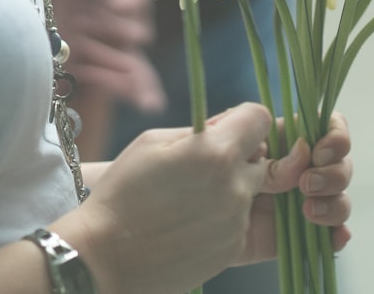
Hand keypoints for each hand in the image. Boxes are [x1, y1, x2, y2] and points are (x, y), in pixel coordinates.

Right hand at [63, 103, 350, 293]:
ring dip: (242, 185)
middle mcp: (236, 186)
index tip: (232, 127)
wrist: (103, 256)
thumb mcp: (155, 141)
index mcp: (216, 152)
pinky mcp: (236, 249)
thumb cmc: (122, 193)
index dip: (247, 119)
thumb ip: (204, 129)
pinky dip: (233, 214)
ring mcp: (238, 221)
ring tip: (202, 193)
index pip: (262, 117)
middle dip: (248, 153)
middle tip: (217, 160)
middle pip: (269, 154)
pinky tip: (200, 216)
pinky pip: (250, 220)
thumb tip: (232, 123)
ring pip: (261, 189)